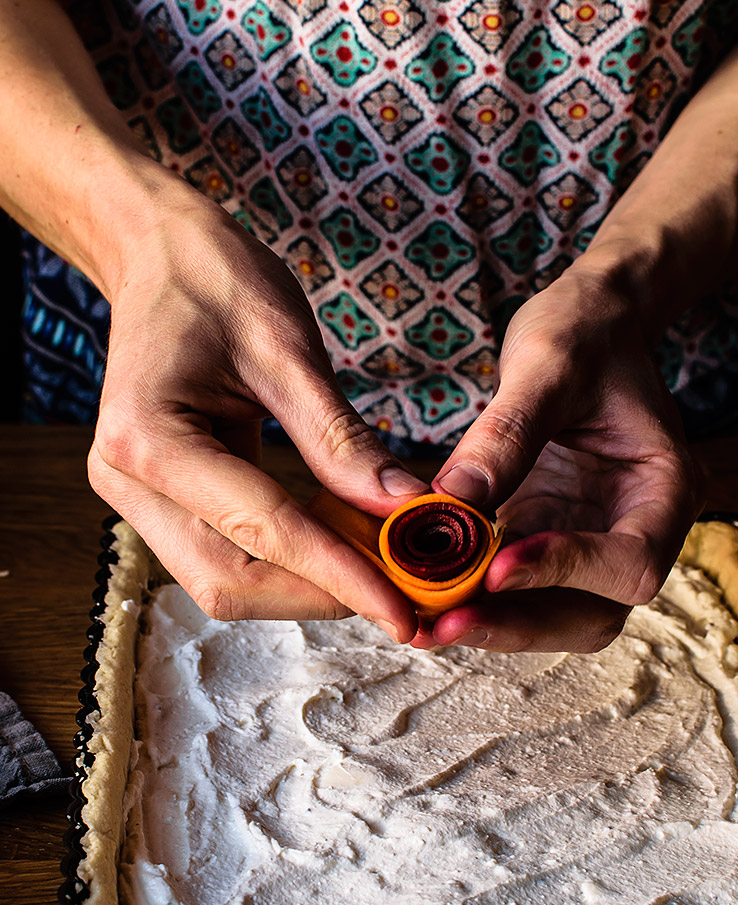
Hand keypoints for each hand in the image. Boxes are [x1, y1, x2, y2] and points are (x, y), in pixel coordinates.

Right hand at [87, 198, 425, 639]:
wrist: (157, 255)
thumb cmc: (216, 280)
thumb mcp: (287, 349)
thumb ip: (341, 438)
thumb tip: (408, 509)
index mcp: (148, 438)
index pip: (261, 530)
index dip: (339, 577)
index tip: (404, 613)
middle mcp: (128, 482)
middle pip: (231, 581)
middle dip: (322, 595)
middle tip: (407, 598)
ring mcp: (139, 498)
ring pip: (227, 581)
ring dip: (308, 587)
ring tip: (384, 572)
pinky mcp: (163, 501)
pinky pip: (229, 554)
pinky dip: (292, 562)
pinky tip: (347, 548)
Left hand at [415, 258, 704, 651]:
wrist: (589, 323)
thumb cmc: (585, 332)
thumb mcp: (548, 364)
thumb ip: (508, 431)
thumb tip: (455, 499)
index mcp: (665, 489)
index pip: (631, 564)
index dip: (566, 572)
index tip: (497, 566)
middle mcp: (635, 529)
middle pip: (594, 614)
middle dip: (518, 624)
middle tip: (443, 623)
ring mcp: (591, 541)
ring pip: (553, 615)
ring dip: (492, 623)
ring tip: (423, 619)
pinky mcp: (548, 539)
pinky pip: (516, 589)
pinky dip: (473, 598)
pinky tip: (423, 592)